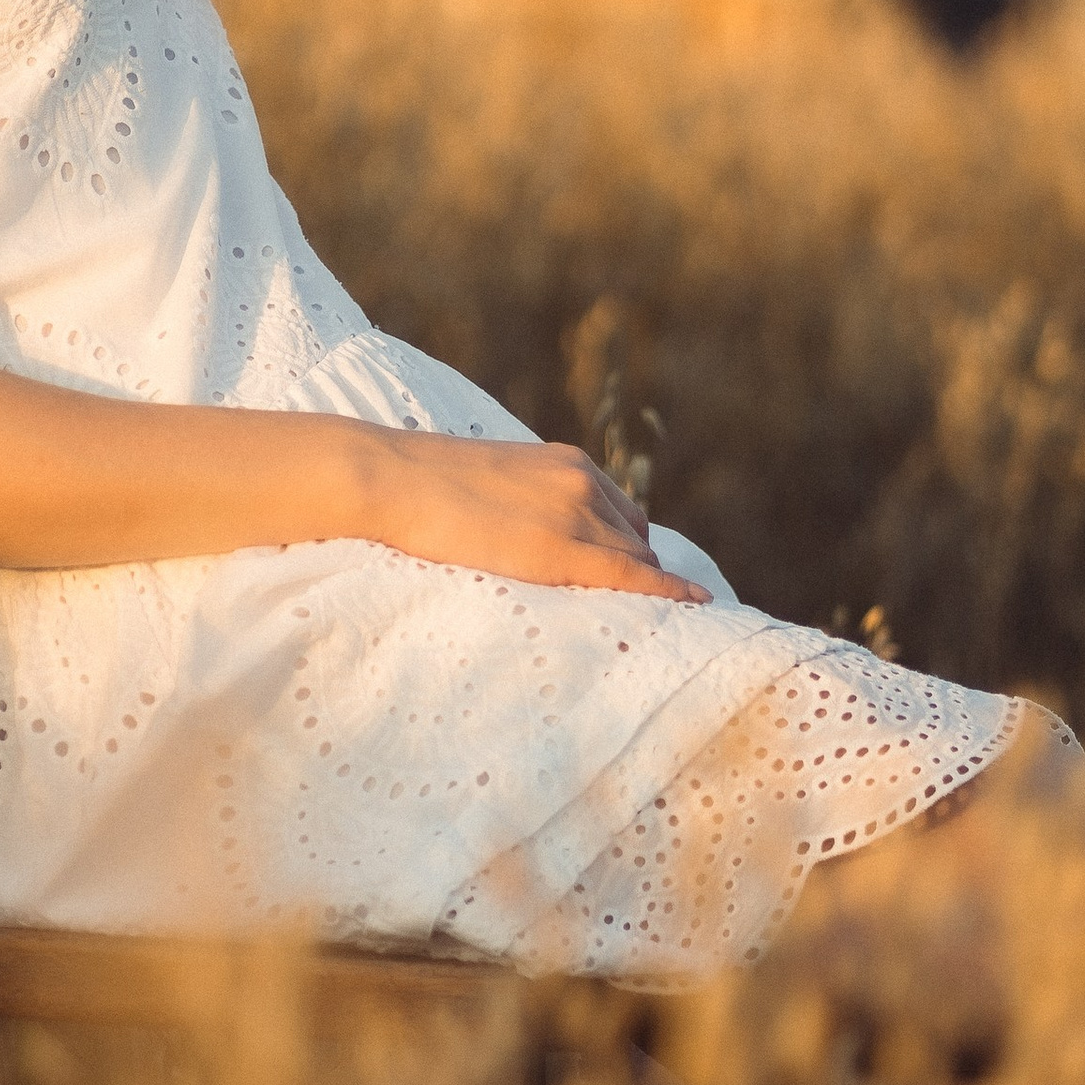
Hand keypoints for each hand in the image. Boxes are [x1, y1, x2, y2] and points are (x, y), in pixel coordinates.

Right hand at [374, 431, 710, 603]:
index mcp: (565, 461)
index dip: (628, 549)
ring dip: (640, 588)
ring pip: (636, 561)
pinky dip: (669, 591)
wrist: (390, 477)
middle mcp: (583, 482)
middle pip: (636, 539)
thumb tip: (518, 530)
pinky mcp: (561, 550)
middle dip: (637, 572)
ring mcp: (576, 513)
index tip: (638, 573)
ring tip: (642, 624)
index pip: (621, 512)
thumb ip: (522, 500)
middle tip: (629, 610)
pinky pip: (633, 576)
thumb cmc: (418, 484)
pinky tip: (694, 605)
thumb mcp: (489, 479)